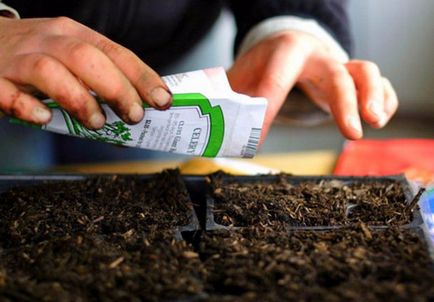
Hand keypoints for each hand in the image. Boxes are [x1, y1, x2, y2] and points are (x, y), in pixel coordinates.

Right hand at [0, 17, 171, 128]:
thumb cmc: (36, 56)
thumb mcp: (70, 57)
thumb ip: (99, 79)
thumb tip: (135, 112)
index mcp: (74, 35)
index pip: (115, 52)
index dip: (142, 76)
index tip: (162, 99)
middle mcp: (48, 41)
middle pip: (86, 58)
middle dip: (116, 88)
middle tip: (133, 115)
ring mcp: (18, 59)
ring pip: (50, 71)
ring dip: (79, 99)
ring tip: (96, 123)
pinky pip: (8, 91)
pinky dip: (27, 106)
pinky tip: (44, 119)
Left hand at [227, 31, 397, 140]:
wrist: (288, 50)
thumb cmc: (264, 66)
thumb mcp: (241, 78)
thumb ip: (228, 101)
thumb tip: (212, 133)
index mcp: (285, 50)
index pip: (279, 76)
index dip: (270, 106)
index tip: (259, 137)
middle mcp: (317, 54)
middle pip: (337, 73)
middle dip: (344, 103)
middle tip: (350, 133)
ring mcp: (338, 65)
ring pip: (366, 72)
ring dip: (374, 96)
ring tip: (375, 123)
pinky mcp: (352, 78)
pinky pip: (379, 84)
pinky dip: (385, 99)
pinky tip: (379, 119)